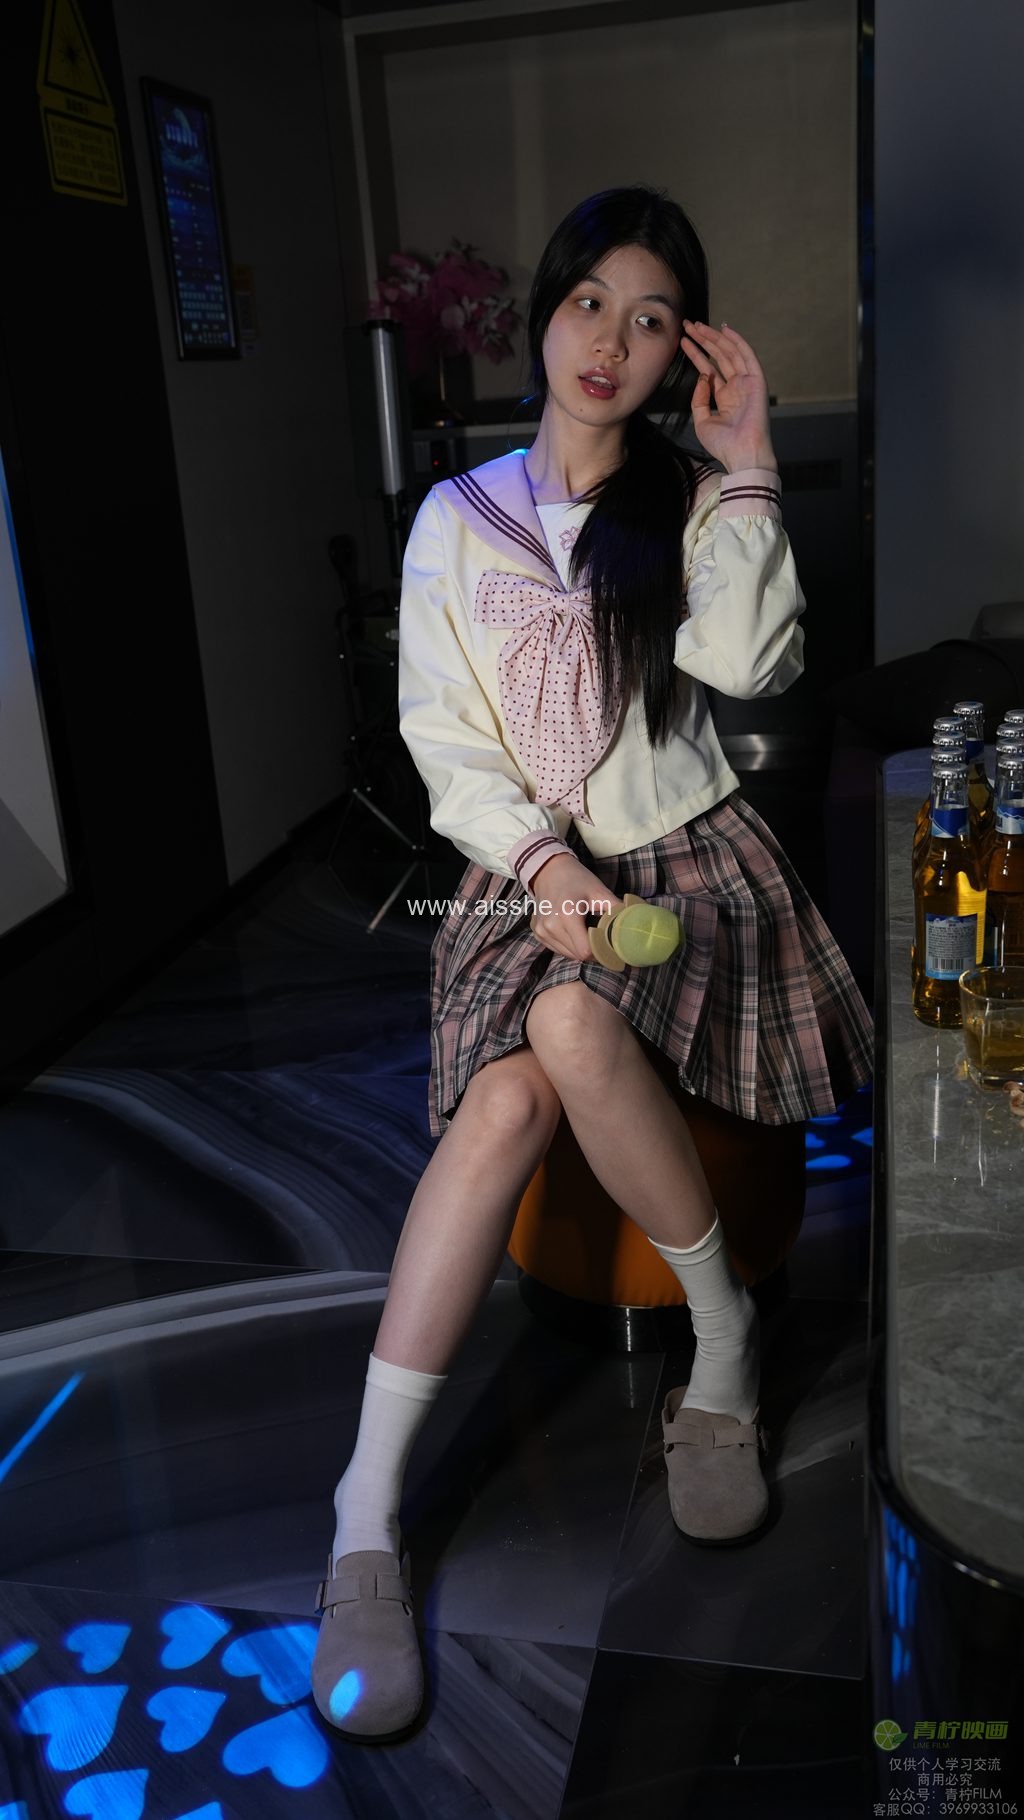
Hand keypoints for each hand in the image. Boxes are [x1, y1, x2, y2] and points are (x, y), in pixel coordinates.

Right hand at [529, 854, 622, 961]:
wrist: (548, 870)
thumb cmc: (576, 879)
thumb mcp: (599, 892)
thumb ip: (617, 910)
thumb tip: (635, 924)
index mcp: (567, 916)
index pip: (585, 951)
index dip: (599, 951)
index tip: (608, 943)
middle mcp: (550, 926)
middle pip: (577, 955)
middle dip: (591, 950)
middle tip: (600, 937)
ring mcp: (541, 931)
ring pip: (567, 954)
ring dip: (579, 948)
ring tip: (585, 931)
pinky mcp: (537, 932)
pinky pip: (557, 948)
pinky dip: (568, 945)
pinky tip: (572, 930)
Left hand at [680, 320, 776, 471]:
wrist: (742, 454)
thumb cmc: (723, 444)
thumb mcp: (702, 420)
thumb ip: (699, 398)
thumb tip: (702, 375)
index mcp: (724, 397)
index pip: (708, 369)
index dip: (696, 353)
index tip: (683, 340)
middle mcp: (736, 387)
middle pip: (718, 357)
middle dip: (703, 340)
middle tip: (688, 325)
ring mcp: (747, 383)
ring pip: (730, 353)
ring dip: (715, 337)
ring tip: (698, 325)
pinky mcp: (756, 381)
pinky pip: (747, 356)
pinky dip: (737, 341)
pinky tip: (724, 329)